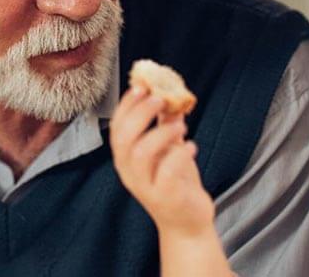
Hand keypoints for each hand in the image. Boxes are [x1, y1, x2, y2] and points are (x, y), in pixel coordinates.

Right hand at [109, 85, 215, 236]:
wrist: (187, 222)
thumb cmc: (176, 184)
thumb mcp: (169, 150)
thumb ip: (166, 125)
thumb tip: (170, 96)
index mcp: (126, 159)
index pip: (117, 127)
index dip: (126, 105)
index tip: (142, 85)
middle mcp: (130, 173)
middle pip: (124, 138)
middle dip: (141, 113)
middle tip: (160, 98)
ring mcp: (146, 187)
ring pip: (141, 154)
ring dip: (161, 133)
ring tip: (181, 125)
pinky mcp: (165, 197)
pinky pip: (167, 173)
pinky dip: (179, 155)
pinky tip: (191, 146)